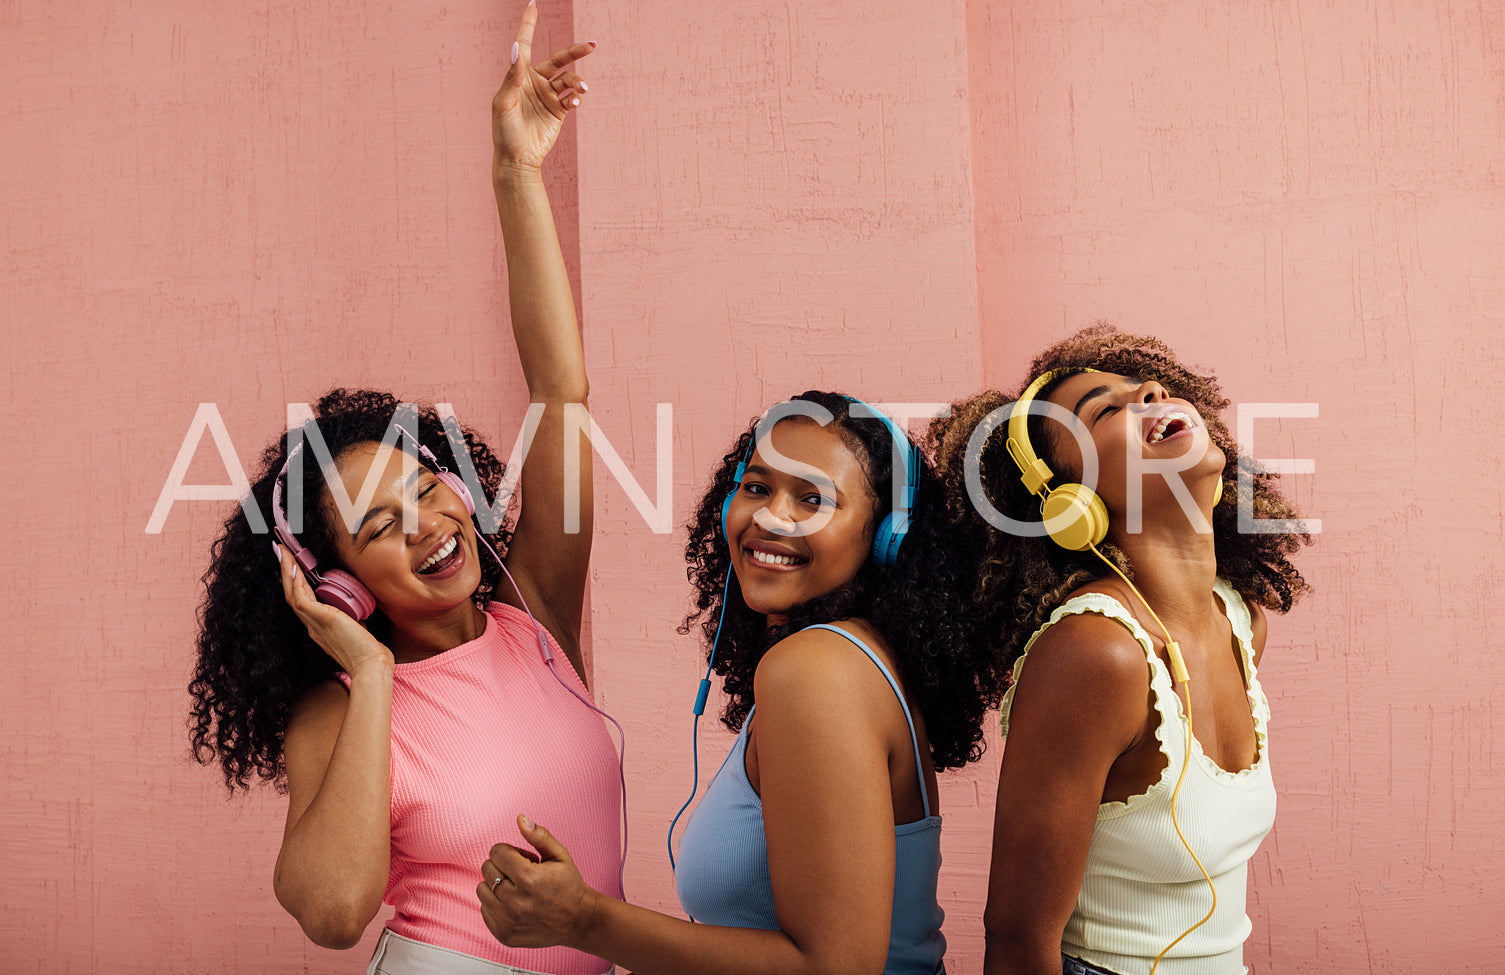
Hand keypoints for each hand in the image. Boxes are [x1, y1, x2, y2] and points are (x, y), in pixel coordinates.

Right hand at [276, 543, 392, 676]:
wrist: (371, 667)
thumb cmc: (369, 652)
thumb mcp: (358, 630)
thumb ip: (353, 620)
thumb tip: (358, 612)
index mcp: (319, 628)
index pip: (303, 600)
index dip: (295, 582)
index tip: (293, 564)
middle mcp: (312, 625)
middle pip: (292, 594)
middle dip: (286, 571)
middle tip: (280, 551)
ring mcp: (314, 623)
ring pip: (293, 593)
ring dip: (287, 570)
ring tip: (282, 551)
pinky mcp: (322, 620)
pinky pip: (301, 598)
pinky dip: (295, 581)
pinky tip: (294, 566)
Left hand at [477, 815, 600, 949]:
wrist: (578, 920)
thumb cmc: (569, 885)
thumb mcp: (560, 855)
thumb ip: (539, 836)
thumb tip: (520, 819)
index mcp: (528, 877)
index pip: (496, 852)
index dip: (509, 851)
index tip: (522, 858)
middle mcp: (515, 901)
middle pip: (487, 869)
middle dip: (502, 866)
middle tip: (521, 873)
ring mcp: (508, 920)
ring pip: (482, 889)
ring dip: (496, 885)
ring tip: (517, 889)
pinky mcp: (504, 934)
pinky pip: (484, 910)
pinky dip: (495, 904)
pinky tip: (514, 904)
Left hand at [491, 2, 595, 176]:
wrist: (517, 159)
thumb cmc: (504, 131)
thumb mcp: (504, 102)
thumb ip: (513, 76)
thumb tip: (516, 48)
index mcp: (519, 75)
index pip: (525, 44)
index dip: (528, 24)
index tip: (533, 4)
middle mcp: (535, 82)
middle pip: (559, 60)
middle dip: (575, 52)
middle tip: (592, 45)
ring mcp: (549, 96)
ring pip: (569, 80)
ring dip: (578, 83)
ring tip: (583, 90)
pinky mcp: (559, 112)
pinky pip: (572, 99)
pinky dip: (576, 98)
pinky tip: (575, 102)